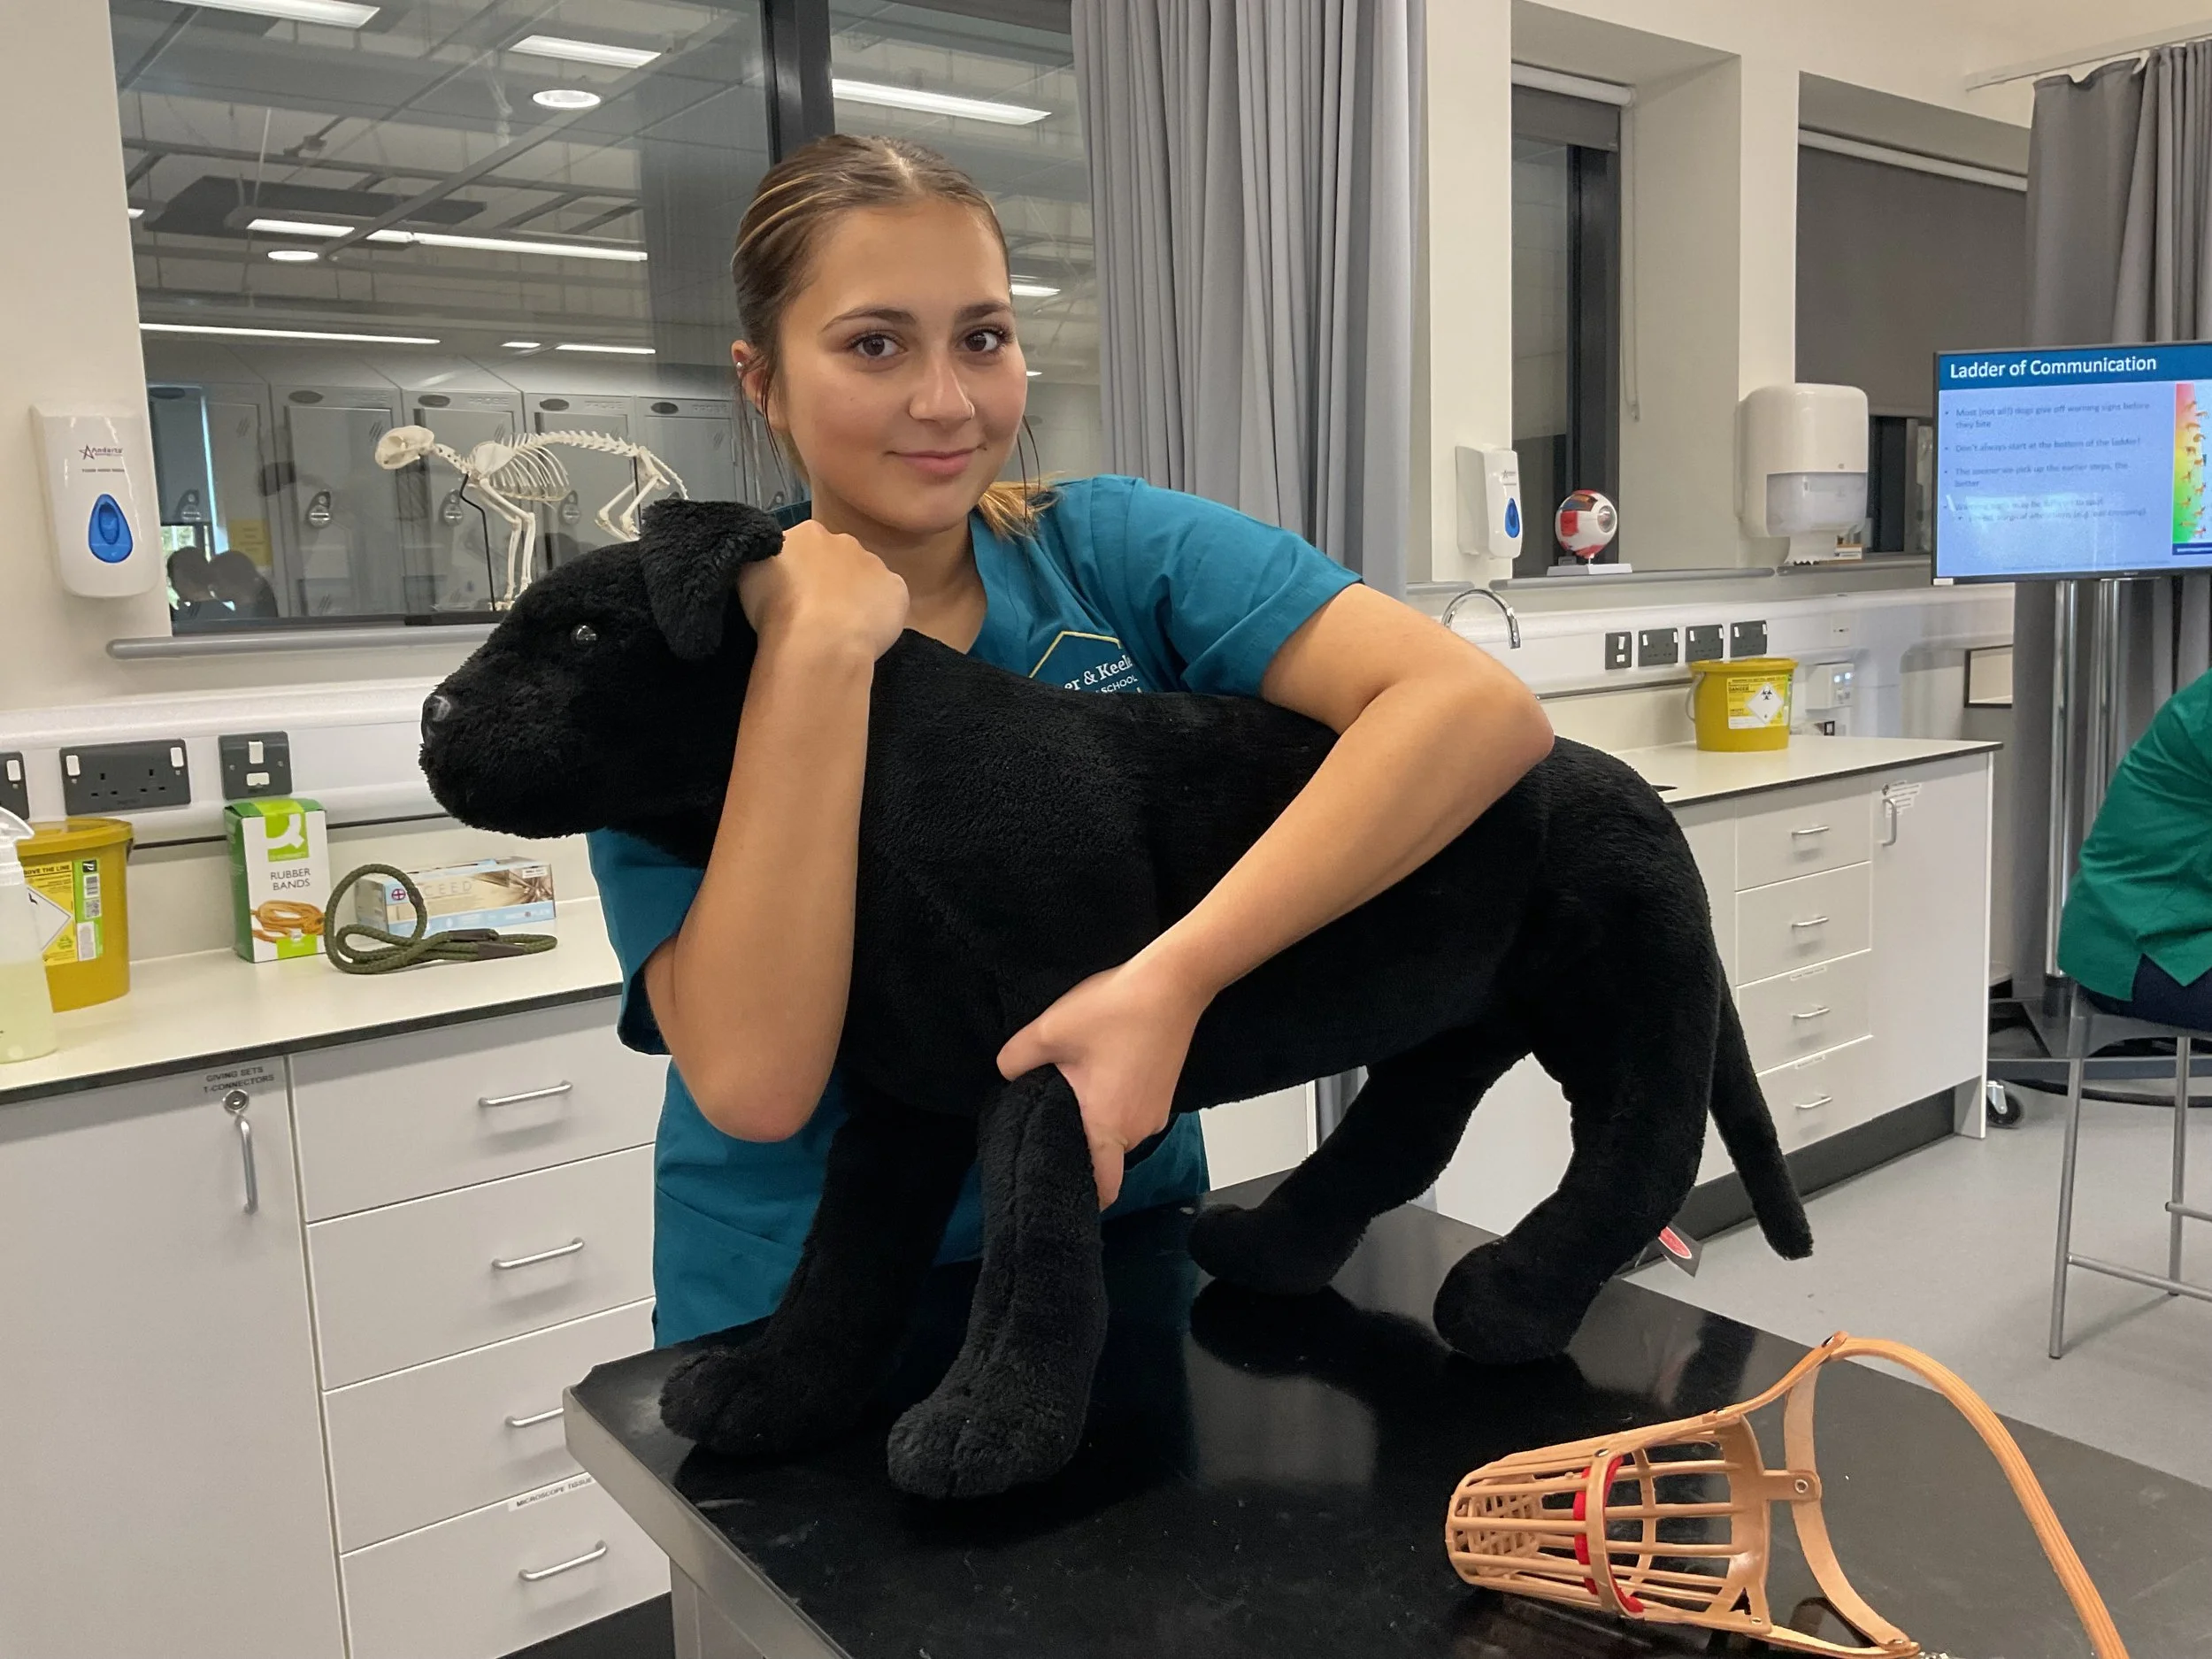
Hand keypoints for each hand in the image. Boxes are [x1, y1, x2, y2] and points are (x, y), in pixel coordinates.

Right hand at [738, 520, 908, 659]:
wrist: (818, 640)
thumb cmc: (776, 608)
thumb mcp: (748, 574)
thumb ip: (764, 560)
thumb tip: (773, 563)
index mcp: (809, 533)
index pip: (806, 547)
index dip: (799, 572)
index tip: (792, 595)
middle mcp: (845, 541)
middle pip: (838, 559)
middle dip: (830, 580)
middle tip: (817, 612)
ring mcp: (876, 564)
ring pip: (866, 578)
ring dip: (857, 596)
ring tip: (841, 628)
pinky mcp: (898, 590)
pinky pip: (890, 599)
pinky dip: (881, 613)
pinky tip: (865, 633)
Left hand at [997, 958, 1209, 1207]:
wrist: (1172, 982)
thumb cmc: (1116, 1010)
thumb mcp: (1049, 1031)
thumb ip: (1016, 1060)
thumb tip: (1006, 1075)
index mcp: (1109, 1126)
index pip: (1103, 1188)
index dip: (1080, 1195)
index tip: (1056, 1186)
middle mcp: (1139, 1129)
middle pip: (1104, 1156)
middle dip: (1077, 1142)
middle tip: (1049, 1118)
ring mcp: (1156, 1112)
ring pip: (1117, 1133)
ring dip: (1096, 1119)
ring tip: (1074, 1088)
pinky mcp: (1163, 1093)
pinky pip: (1131, 1113)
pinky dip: (1113, 1103)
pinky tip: (1099, 1072)